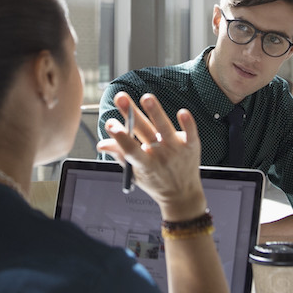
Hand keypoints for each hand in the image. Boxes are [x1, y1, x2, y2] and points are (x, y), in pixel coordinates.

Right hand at [97, 92, 205, 219]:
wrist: (183, 195)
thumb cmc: (156, 181)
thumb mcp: (136, 174)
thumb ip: (120, 156)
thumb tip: (101, 144)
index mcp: (145, 164)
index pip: (130, 149)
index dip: (121, 138)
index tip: (111, 125)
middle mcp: (160, 156)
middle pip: (143, 132)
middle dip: (131, 114)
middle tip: (120, 97)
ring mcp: (176, 150)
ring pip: (165, 128)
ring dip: (156, 112)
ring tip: (146, 98)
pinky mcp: (191, 145)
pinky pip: (190, 133)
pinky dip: (187, 124)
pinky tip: (182, 112)